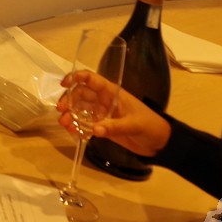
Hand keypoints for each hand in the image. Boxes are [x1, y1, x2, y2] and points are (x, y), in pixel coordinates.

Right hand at [56, 68, 171, 156]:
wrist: (159, 143)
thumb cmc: (150, 126)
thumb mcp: (134, 124)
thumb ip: (114, 127)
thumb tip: (94, 129)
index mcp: (112, 93)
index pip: (92, 79)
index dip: (76, 77)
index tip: (64, 84)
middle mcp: (104, 101)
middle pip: (81, 94)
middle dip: (68, 100)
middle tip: (61, 111)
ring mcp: (103, 114)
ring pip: (81, 109)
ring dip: (71, 115)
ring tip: (65, 124)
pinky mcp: (103, 126)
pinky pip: (86, 124)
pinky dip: (78, 127)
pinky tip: (73, 132)